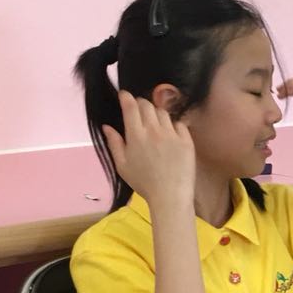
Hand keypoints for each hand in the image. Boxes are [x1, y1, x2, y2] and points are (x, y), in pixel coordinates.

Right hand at [104, 92, 194, 209]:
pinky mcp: (186, 140)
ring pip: (163, 112)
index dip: (126, 97)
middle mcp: (154, 130)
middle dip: (141, 103)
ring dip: (156, 113)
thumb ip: (114, 143)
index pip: (131, 106)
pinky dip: (173, 125)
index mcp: (136, 135)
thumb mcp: (122, 166)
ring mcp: (172, 134)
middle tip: (139, 111)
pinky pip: (179, 123)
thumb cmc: (143, 183)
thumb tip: (106, 126)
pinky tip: (169, 134)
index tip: (124, 95)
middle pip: (147, 105)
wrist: (170, 196)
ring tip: (154, 124)